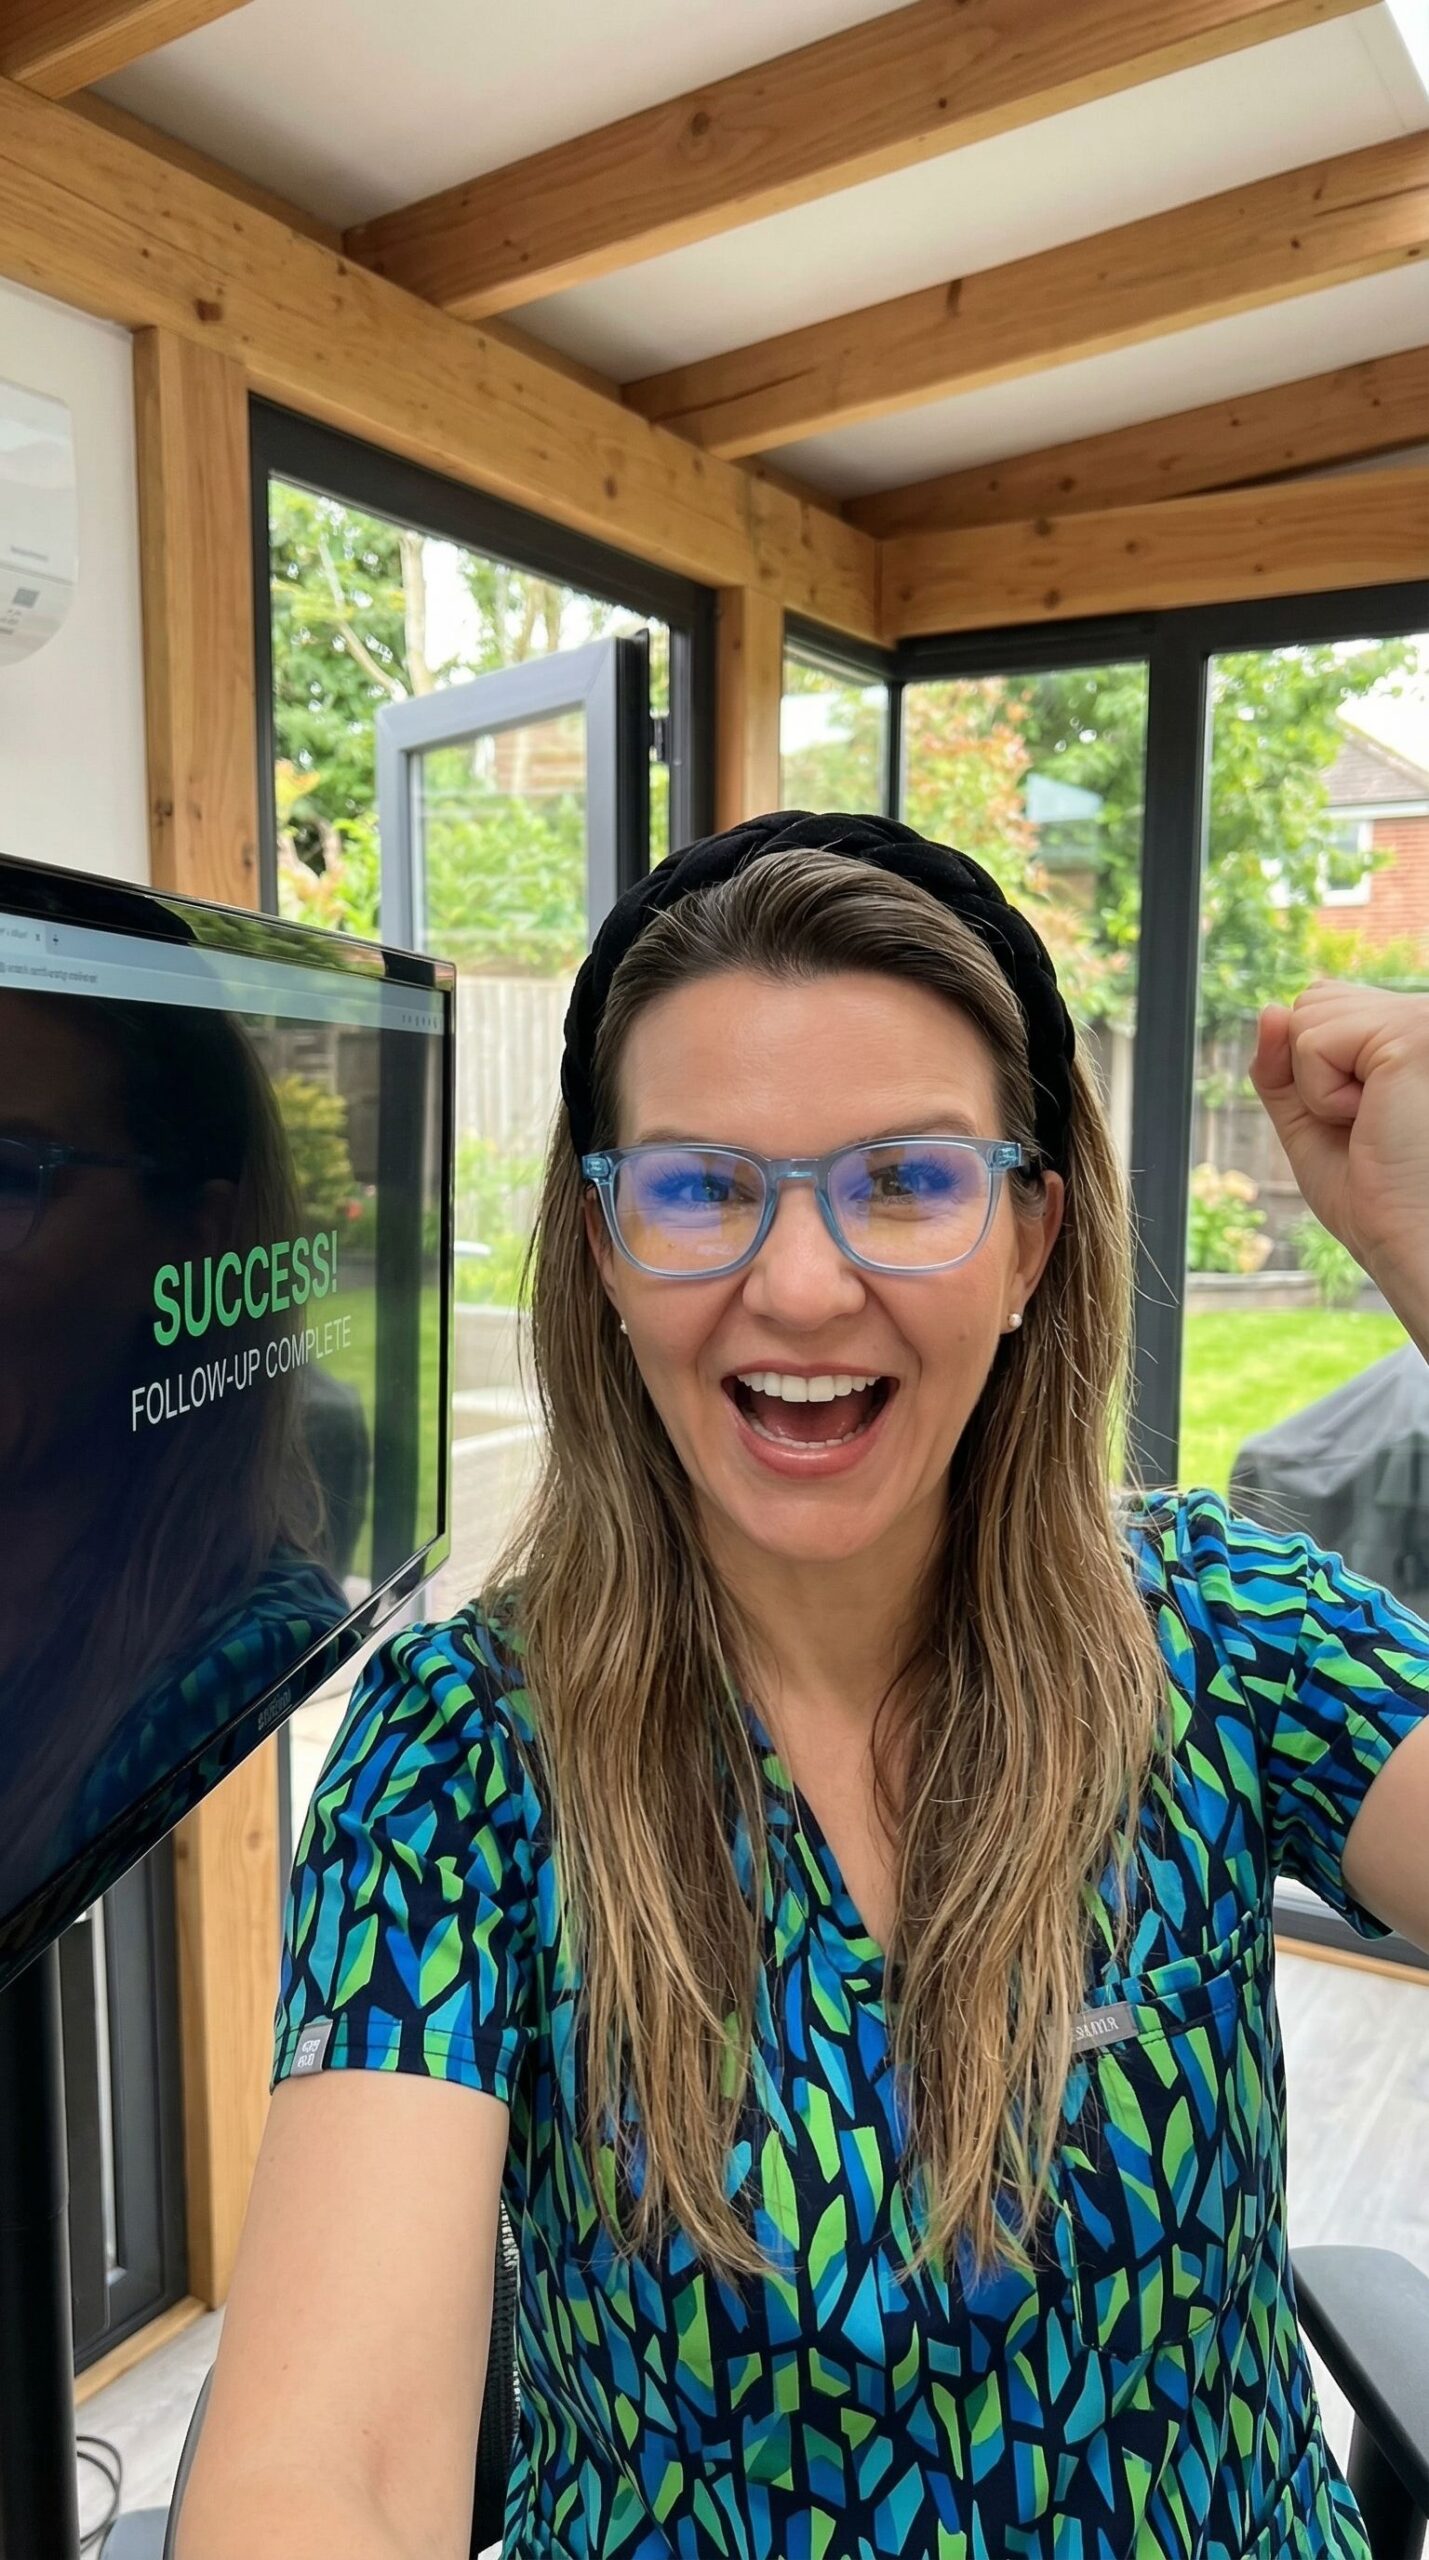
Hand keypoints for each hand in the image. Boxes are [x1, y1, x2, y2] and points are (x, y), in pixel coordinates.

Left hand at [1246, 981, 1428, 1289]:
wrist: (1409, 1237)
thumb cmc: (1373, 1192)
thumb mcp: (1309, 1118)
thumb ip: (1282, 1064)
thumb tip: (1269, 1008)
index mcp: (1407, 1028)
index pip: (1323, 1002)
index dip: (1312, 1065)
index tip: (1361, 1117)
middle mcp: (1421, 1012)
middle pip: (1311, 1002)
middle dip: (1312, 1074)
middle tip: (1366, 1122)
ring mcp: (1421, 1018)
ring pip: (1305, 1016)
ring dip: (1317, 1087)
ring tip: (1372, 1119)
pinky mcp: (1412, 1033)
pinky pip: (1311, 1042)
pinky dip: (1321, 1095)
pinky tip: (1372, 1118)